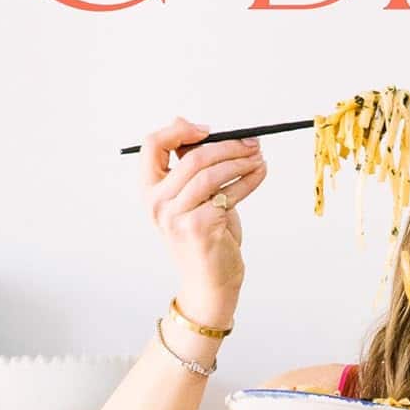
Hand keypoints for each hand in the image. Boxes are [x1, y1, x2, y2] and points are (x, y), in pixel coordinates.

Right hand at [137, 116, 267, 303]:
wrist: (209, 283)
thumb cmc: (203, 237)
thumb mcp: (190, 198)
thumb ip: (188, 167)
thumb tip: (191, 126)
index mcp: (149, 191)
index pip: (152, 145)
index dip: (180, 130)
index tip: (208, 131)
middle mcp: (157, 203)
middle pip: (192, 157)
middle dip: (227, 145)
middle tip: (251, 143)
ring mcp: (177, 216)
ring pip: (212, 173)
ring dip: (241, 161)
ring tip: (258, 157)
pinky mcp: (200, 226)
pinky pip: (229, 193)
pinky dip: (249, 180)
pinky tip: (260, 173)